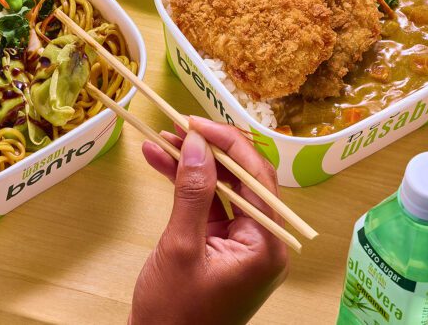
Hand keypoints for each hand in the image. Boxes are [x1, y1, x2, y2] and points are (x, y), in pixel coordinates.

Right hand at [130, 116, 288, 324]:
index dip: (227, 143)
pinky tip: (160, 162)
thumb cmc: (174, 312)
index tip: (193, 122)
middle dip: (208, 150)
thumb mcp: (181, 246)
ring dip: (192, 164)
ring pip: (222, 189)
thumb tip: (198, 144)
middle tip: (176, 126)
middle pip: (243, 179)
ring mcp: (242, 245)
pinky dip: (185, 185)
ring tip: (160, 138)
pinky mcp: (222, 248)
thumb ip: (193, 192)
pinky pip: (209, 206)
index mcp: (266, 245)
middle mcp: (263, 242)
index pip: (257, 177)